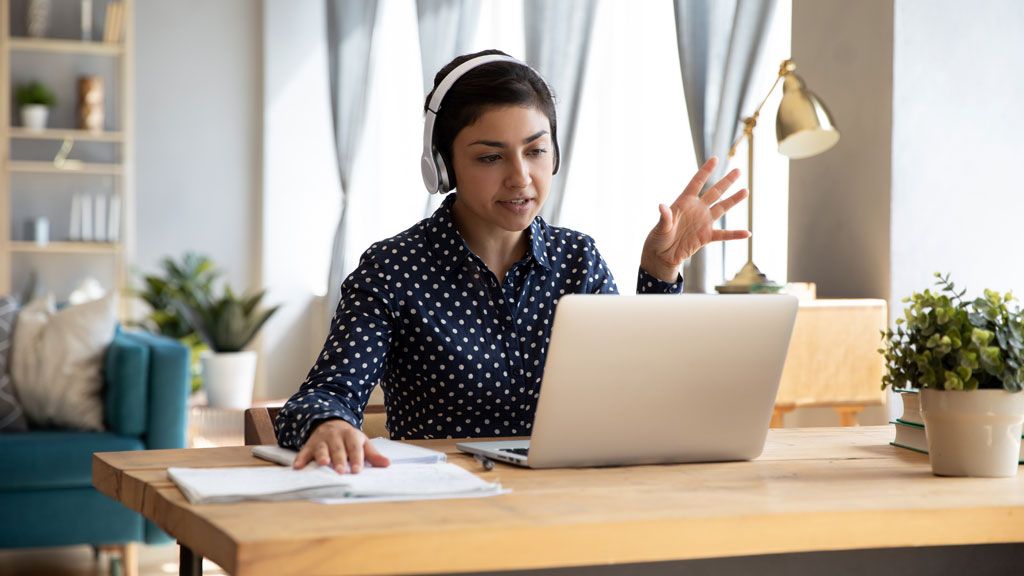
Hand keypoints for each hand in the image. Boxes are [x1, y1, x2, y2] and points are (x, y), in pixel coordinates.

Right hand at [293, 418, 389, 473]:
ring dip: (322, 456)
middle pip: (338, 448)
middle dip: (339, 459)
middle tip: (341, 471)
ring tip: (323, 464)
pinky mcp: (310, 444)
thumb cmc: (349, 438)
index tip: (357, 470)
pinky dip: (300, 459)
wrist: (330, 422)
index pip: (355, 447)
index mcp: (351, 435)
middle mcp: (336, 436)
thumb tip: (387, 464)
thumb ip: (373, 455)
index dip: (356, 458)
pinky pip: (304, 451)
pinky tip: (298, 467)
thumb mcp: (362, 443)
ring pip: (322, 448)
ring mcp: (322, 440)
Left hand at [640, 157, 750, 281]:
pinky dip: (735, 234)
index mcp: (684, 203)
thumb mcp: (660, 227)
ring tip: (745, 191)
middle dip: (726, 182)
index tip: (715, 159)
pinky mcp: (707, 237)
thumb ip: (665, 217)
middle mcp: (697, 209)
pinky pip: (723, 235)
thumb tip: (661, 207)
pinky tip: (747, 233)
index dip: (705, 171)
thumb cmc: (658, 238)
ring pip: (722, 208)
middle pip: (714, 192)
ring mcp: (703, 222)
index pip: (696, 183)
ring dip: (733, 200)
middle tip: (738, 171)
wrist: (662, 255)